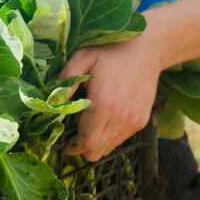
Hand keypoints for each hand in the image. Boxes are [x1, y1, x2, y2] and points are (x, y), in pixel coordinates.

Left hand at [58, 27, 165, 160]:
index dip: (72, 148)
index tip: (65, 144)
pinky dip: (109, 135)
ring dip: (96, 142)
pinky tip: (104, 118)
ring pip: (109, 147)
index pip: (86, 143)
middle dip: (81, 148)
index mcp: (104, 105)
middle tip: (72, 136)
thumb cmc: (110, 50)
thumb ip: (65, 82)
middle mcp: (121, 118)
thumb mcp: (81, 58)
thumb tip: (51, 104)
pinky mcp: (142, 120)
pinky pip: (120, 138)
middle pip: (96, 152)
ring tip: (88, 124)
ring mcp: (134, 120)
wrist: (147, 47)